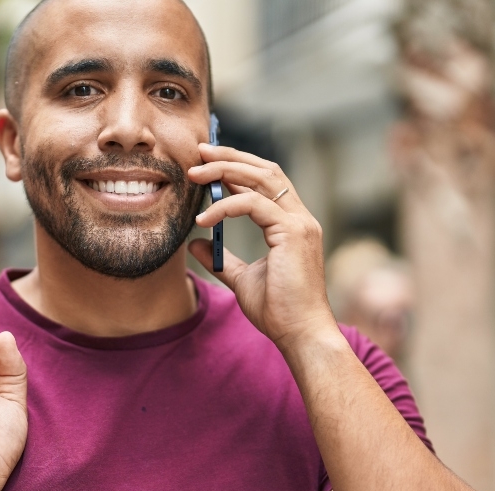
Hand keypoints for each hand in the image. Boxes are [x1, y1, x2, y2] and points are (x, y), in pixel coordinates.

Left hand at [187, 144, 337, 347]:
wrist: (299, 333)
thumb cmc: (278, 311)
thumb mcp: (242, 278)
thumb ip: (221, 259)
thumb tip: (195, 243)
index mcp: (292, 224)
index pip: (266, 181)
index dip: (236, 167)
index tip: (206, 164)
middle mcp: (300, 217)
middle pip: (265, 170)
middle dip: (230, 157)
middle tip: (199, 152)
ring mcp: (300, 222)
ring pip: (261, 178)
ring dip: (224, 170)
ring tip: (194, 174)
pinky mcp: (293, 232)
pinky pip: (252, 204)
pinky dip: (225, 206)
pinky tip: (203, 218)